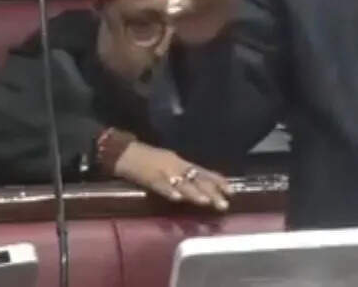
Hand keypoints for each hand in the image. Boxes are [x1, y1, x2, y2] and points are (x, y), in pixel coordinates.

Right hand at [113, 141, 231, 209]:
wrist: (124, 152)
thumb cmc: (148, 159)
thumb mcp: (170, 164)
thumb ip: (184, 175)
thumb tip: (201, 188)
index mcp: (181, 163)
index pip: (204, 172)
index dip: (219, 181)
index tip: (233, 191)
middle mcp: (176, 166)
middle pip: (197, 179)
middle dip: (211, 192)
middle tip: (224, 205)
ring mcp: (163, 171)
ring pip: (182, 183)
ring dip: (194, 193)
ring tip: (205, 202)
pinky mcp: (149, 177)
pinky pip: (160, 185)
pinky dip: (168, 191)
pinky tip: (176, 199)